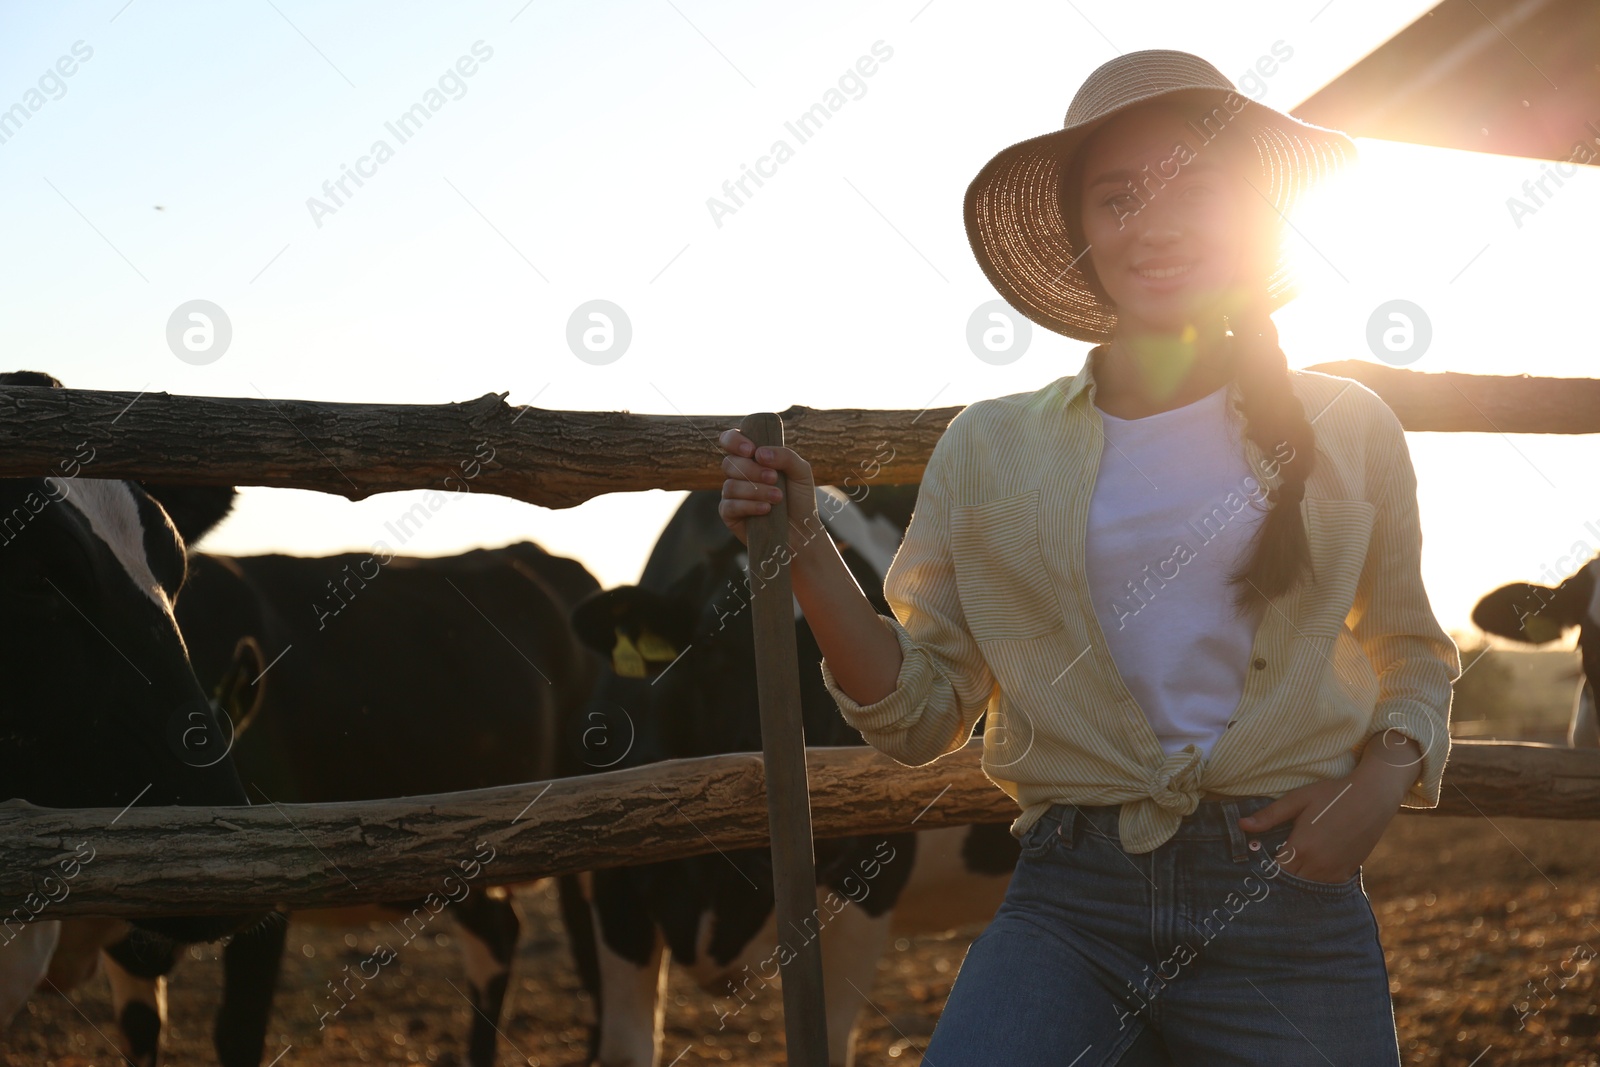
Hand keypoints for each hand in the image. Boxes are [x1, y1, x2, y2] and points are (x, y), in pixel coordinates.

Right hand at [715, 428, 820, 549]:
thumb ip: (785, 456)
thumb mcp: (801, 472)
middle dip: (752, 470)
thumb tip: (759, 453)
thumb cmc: (800, 499)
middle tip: (774, 478)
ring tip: (777, 497)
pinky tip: (766, 510)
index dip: (735, 441)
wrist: (802, 531)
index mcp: (752, 458)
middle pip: (729, 463)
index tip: (751, 450)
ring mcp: (732, 495)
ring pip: (730, 485)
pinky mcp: (730, 515)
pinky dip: (749, 506)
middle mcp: (739, 474)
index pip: (731, 440)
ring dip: (756, 490)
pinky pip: (730, 506)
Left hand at [1237, 773, 1400, 883]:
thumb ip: (1269, 816)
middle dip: (1278, 877)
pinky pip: (1325, 886)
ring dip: (1296, 881)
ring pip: (1307, 887)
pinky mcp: (1347, 872)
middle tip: (1270, 867)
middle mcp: (1317, 865)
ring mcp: (1334, 871)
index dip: (1263, 869)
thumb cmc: (1332, 795)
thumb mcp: (1297, 800)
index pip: (1274, 871)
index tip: (1256, 864)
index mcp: (1301, 848)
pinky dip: (1315, 881)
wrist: (1372, 798)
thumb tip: (1241, 825)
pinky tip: (1308, 870)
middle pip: (1289, 883)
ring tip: (1287, 869)